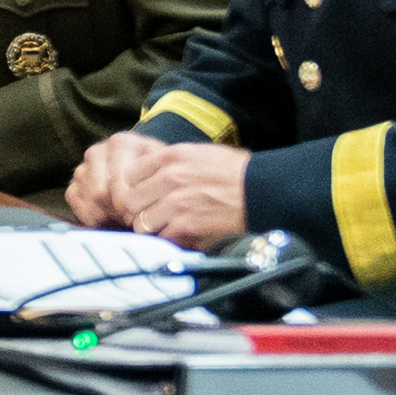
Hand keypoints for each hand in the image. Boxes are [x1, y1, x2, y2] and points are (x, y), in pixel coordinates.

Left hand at [69, 132, 249, 247]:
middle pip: (131, 201)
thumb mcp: (199, 154)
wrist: (264, 191)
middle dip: (140, 210)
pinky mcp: (186, 226)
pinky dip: (170, 240)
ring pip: (142, 223)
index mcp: (171, 157)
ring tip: (169, 226)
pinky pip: (163, 238)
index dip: (136, 187)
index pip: (130, 175)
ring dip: (153, 228)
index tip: (145, 195)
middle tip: (153, 215)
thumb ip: (170, 162)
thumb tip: (148, 175)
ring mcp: (176, 203)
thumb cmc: (235, 173)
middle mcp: (170, 178)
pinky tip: (183, 235)